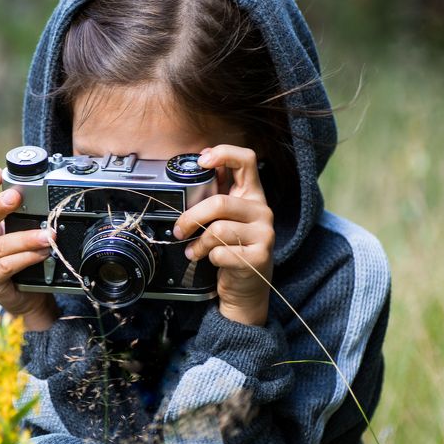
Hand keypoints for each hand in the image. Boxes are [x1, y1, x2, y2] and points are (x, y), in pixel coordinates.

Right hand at [0, 166, 58, 330]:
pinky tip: (42, 252)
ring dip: (26, 237)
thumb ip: (17, 218)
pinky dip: (27, 257)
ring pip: (0, 245)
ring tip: (47, 234)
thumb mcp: (14, 234)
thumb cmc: (19, 261)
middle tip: (16, 195)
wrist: (24, 297)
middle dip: (0, 206)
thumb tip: (37, 196)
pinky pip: (7, 266)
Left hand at [173, 145, 274, 325]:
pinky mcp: (259, 257)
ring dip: (198, 243)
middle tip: (179, 230)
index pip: (247, 160)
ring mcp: (264, 234)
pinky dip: (208, 258)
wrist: (245, 289)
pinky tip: (210, 261)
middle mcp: (262, 212)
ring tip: (194, 250)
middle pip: (220, 203)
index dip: (223, 154)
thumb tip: (199, 168)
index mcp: (253, 196)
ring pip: (218, 230)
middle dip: (191, 217)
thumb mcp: (227, 219)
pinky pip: (221, 252)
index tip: (201, 161)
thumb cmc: (232, 250)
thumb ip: (217, 195)